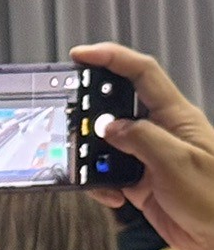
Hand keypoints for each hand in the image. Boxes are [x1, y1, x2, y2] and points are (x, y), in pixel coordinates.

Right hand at [71, 42, 213, 249]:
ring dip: (93, 158)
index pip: (141, 74)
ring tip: (95, 171)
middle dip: (91, 113)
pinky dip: (100, 183)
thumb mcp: (177, 163)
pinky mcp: (139, 179)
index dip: (111, 58)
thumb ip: (140, 139)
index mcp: (176, 117)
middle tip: (72, 120)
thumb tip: (109, 126)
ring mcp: (148, 155)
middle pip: (116, 105)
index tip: (81, 56)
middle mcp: (161, 132)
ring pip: (105, 143)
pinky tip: (112, 194)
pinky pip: (106, 172)